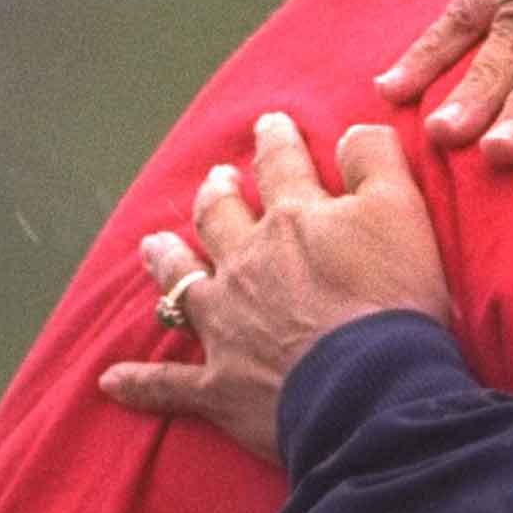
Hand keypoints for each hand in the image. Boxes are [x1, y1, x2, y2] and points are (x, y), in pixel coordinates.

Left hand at [99, 114, 447, 463]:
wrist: (370, 388)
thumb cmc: (391, 298)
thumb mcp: (401, 210)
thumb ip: (374, 160)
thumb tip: (349, 132)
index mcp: (292, 220)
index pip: (281, 167)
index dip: (277, 141)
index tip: (270, 124)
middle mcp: (247, 263)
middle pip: (220, 218)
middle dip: (217, 194)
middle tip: (216, 179)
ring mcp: (225, 324)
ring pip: (182, 284)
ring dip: (167, 262)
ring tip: (153, 245)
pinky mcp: (218, 385)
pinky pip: (168, 384)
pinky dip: (140, 383)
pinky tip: (110, 381)